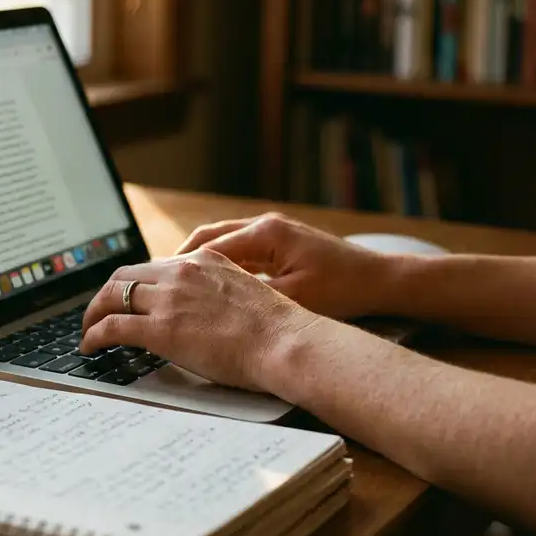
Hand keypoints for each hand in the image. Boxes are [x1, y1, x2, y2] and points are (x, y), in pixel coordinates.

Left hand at [80, 248, 320, 392]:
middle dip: (107, 294)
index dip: (136, 284)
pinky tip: (90, 346)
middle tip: (99, 312)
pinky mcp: (160, 328)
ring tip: (88, 330)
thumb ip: (218, 293)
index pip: (156, 267)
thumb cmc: (277, 331)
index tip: (129, 297)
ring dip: (94, 314)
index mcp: (204, 261)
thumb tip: (205, 312)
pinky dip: (93, 335)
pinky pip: (112, 326)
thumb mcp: (246, 293)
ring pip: (112, 296)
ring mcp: (169, 299)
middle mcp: (182, 273)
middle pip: (126, 276)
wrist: (285, 343)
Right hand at [175, 213, 395, 319]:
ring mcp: (272, 232)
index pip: (205, 247)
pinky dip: (216, 265)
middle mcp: (264, 226)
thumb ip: (249, 300)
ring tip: (172, 287)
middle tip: (152, 285)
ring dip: (194, 263)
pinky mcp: (280, 243)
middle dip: (176, 262)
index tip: (154, 285)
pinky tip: (206, 287)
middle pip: (205, 239)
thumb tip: (211, 310)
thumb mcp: (294, 300)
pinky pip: (236, 250)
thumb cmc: (345, 290)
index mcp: (265, 234)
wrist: (383, 281)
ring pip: (219, 243)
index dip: (176, 268)